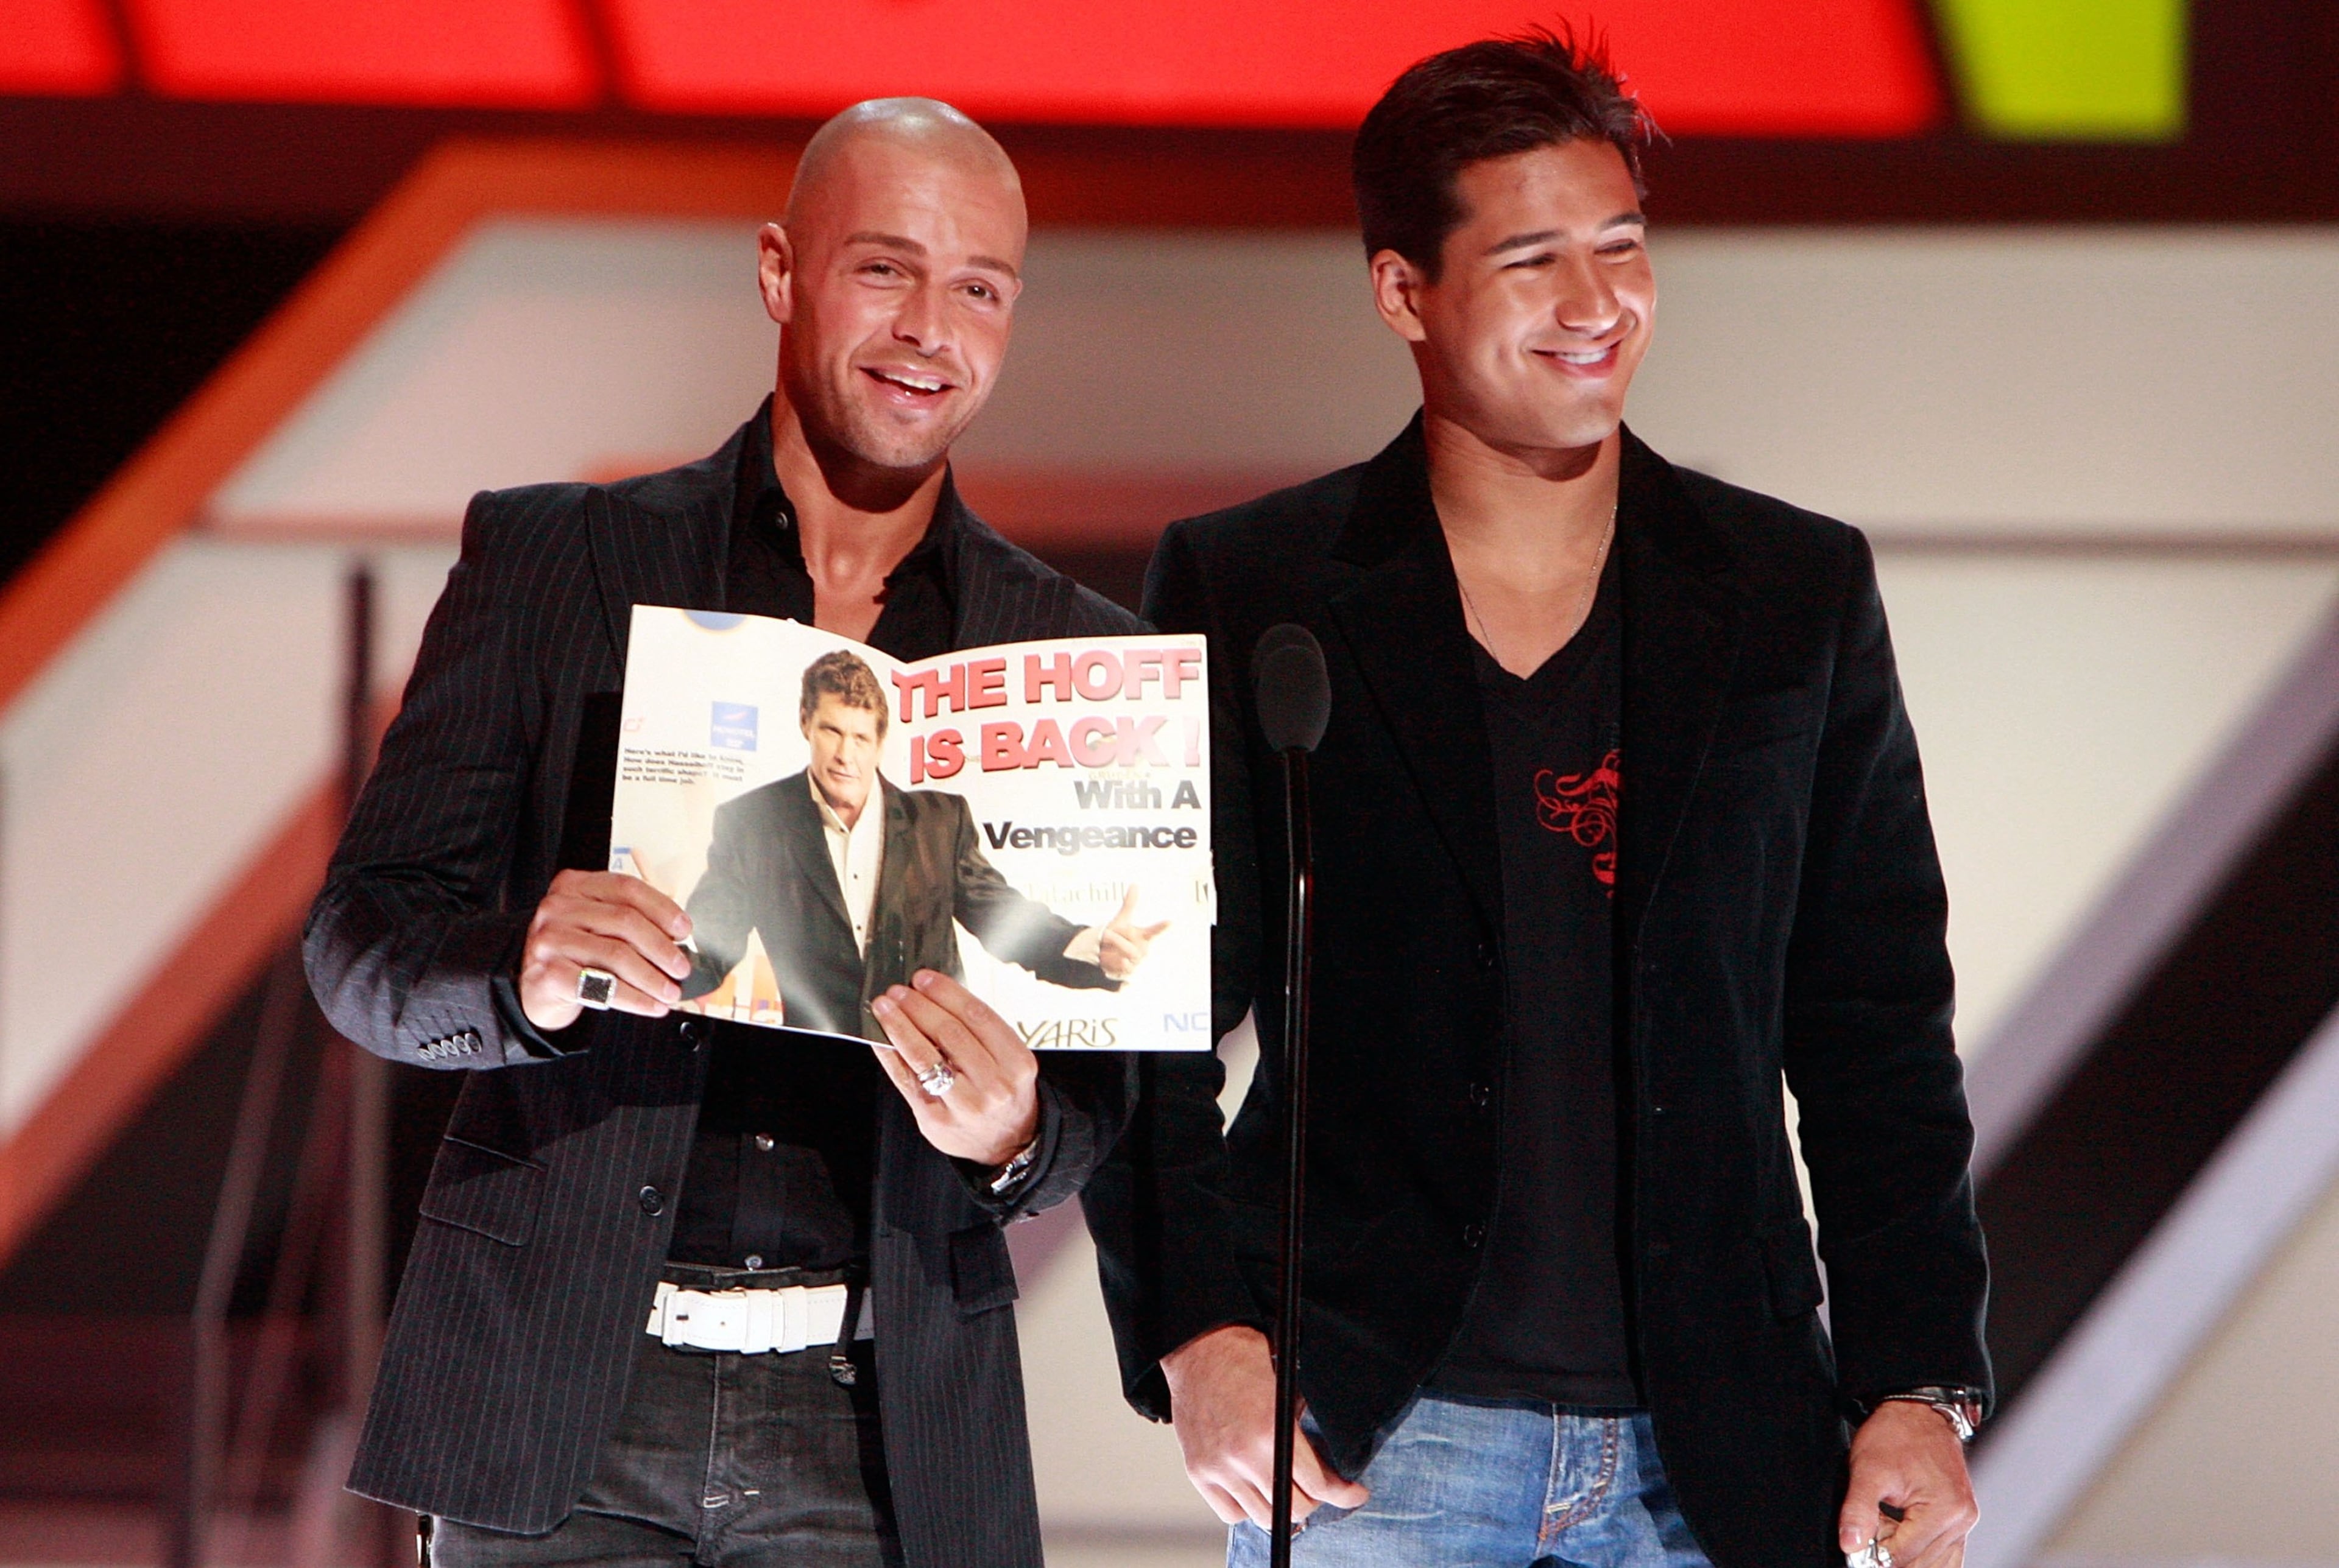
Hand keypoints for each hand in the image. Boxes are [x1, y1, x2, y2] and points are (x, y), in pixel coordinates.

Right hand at [518, 870, 691, 1031]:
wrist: (535, 987)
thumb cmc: (575, 953)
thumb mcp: (597, 926)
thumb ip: (631, 922)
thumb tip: (680, 941)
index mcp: (574, 886)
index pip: (627, 888)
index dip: (662, 908)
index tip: (685, 930)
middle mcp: (558, 907)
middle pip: (625, 921)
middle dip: (662, 948)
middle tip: (682, 968)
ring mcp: (550, 939)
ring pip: (617, 955)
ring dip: (652, 978)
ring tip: (671, 992)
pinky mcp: (549, 973)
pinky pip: (603, 986)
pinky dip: (635, 998)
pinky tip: (653, 1006)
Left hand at [869, 971, 1040, 1165]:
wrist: (1008, 1144)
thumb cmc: (1004, 1093)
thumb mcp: (1009, 1061)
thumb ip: (979, 1033)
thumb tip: (934, 995)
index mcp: (1016, 1063)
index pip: (977, 1016)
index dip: (946, 993)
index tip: (924, 978)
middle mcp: (993, 1085)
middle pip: (949, 1033)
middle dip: (919, 1006)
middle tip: (899, 991)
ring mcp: (964, 1105)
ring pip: (925, 1056)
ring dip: (900, 1026)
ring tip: (884, 1008)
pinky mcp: (936, 1120)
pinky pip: (907, 1080)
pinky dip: (891, 1055)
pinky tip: (881, 1039)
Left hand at [1098, 886, 1170, 979]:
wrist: (1105, 953)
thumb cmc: (1117, 935)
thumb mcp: (1122, 919)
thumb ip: (1130, 903)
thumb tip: (1135, 884)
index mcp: (1143, 936)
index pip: (1154, 930)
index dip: (1161, 926)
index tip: (1170, 921)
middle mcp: (1142, 949)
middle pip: (1128, 942)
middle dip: (1116, 938)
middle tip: (1108, 936)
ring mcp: (1137, 961)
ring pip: (1124, 954)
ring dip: (1112, 950)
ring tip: (1109, 949)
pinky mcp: (1129, 971)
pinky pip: (1119, 964)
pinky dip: (1111, 961)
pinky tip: (1109, 960)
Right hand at [1160, 1324, 1369, 1528]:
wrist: (1199, 1348)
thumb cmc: (1247, 1360)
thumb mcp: (1289, 1389)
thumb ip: (1304, 1431)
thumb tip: (1328, 1465)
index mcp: (1270, 1431)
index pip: (1318, 1485)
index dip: (1344, 1494)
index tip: (1354, 1493)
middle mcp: (1243, 1456)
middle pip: (1294, 1508)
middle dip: (1315, 1500)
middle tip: (1319, 1487)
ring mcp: (1218, 1467)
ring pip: (1263, 1517)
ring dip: (1282, 1506)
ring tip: (1287, 1487)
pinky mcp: (1198, 1472)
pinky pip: (1231, 1513)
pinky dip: (1248, 1507)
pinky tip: (1256, 1488)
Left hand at [1840, 1401, 1978, 1567]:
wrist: (1918, 1412)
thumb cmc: (1895, 1435)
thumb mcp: (1867, 1469)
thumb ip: (1858, 1511)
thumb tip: (1850, 1546)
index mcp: (1944, 1510)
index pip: (1904, 1556)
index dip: (1874, 1554)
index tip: (1856, 1545)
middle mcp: (1961, 1520)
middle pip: (1920, 1564)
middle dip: (1889, 1553)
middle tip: (1869, 1529)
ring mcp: (1964, 1522)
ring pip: (1933, 1562)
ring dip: (1904, 1553)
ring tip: (1884, 1524)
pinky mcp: (1960, 1521)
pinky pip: (1944, 1553)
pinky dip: (1919, 1551)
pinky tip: (1899, 1532)